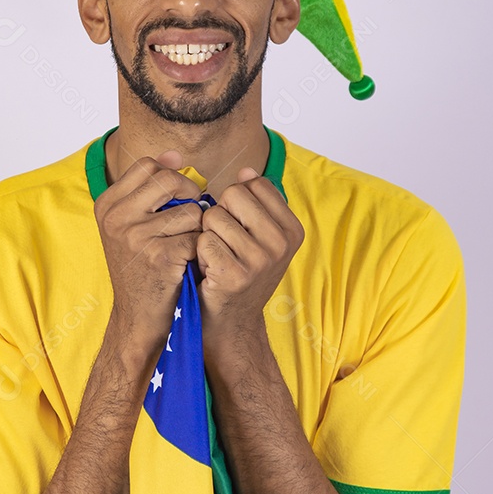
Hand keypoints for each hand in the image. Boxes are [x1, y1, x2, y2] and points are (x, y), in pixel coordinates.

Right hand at [93, 151, 203, 355]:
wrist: (138, 319)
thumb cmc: (142, 269)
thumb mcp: (132, 226)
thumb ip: (149, 189)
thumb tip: (175, 155)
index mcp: (107, 205)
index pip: (149, 166)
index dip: (172, 177)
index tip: (178, 198)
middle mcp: (116, 218)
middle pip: (170, 180)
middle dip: (190, 197)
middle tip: (190, 221)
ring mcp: (135, 237)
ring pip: (191, 210)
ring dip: (197, 229)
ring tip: (185, 249)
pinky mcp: (159, 257)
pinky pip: (198, 237)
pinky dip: (200, 251)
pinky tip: (188, 265)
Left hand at [196, 168, 303, 342]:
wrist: (232, 323)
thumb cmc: (241, 273)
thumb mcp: (259, 237)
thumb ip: (256, 202)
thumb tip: (247, 170)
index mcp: (292, 229)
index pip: (254, 184)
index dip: (236, 201)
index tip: (239, 228)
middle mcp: (281, 244)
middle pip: (233, 194)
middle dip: (219, 214)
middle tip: (225, 243)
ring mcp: (260, 261)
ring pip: (213, 217)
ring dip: (207, 236)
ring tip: (218, 258)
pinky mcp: (234, 275)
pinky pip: (203, 240)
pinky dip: (200, 254)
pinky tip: (210, 271)